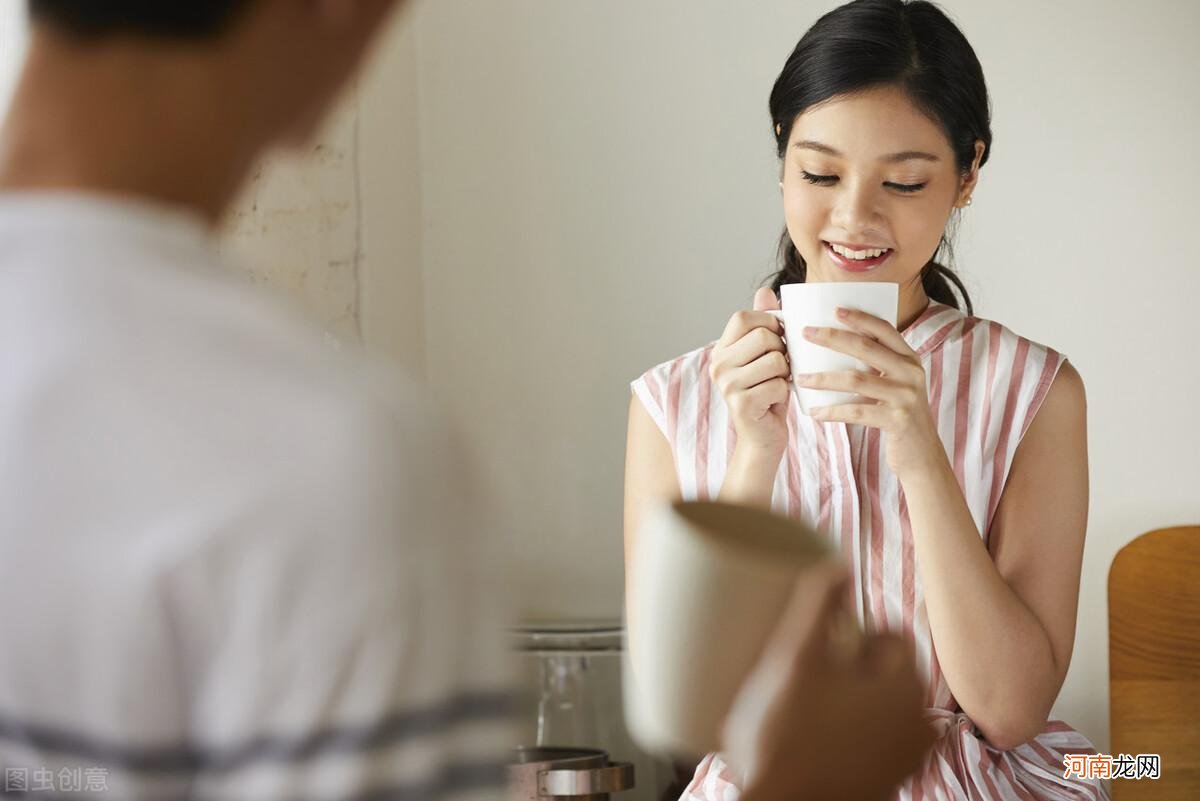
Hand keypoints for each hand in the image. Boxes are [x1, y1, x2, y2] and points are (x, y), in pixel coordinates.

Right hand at [710, 287, 790, 455]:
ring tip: (777, 384)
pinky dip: (785, 392)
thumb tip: (765, 291)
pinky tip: (774, 402)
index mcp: (721, 349)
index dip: (769, 323)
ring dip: (786, 373)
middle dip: (782, 350)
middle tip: (779, 368)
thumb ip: (764, 323)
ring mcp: (727, 385)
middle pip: (763, 336)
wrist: (762, 438)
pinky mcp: (741, 404)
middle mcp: (718, 365)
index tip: (777, 340)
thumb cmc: (768, 392)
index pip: (744, 317)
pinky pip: (779, 384)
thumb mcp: (766, 355)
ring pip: (775, 360)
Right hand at [724, 562, 933, 800]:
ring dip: (849, 701)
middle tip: (807, 676)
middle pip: (885, 672)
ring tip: (808, 708)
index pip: (893, 636)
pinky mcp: (886, 783)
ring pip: (879, 707)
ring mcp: (904, 760)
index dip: (853, 634)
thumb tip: (837, 563)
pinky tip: (816, 739)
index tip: (821, 646)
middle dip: (848, 668)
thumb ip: (819, 604)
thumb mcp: (794, 657)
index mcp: (905, 688)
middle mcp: (918, 725)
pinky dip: (851, 735)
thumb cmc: (786, 737)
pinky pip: (873, 742)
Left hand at [795, 307, 943, 476]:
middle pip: (866, 347)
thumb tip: (836, 346)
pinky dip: (832, 411)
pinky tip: (814, 412)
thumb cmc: (898, 416)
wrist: (922, 454)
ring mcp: (906, 396)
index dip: (860, 318)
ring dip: (823, 378)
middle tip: (806, 333)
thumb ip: (878, 366)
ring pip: (856, 379)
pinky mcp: (897, 419)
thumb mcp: (895, 385)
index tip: (834, 309)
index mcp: (910, 359)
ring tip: (800, 378)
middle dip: (832, 337)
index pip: (885, 329)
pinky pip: (856, 411)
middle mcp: (911, 373)